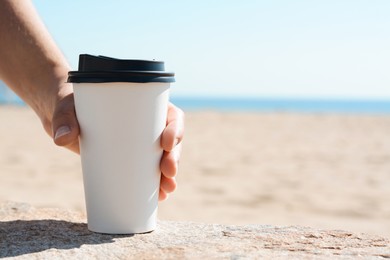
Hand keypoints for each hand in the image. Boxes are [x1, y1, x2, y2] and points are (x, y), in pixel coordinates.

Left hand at [50, 85, 183, 200]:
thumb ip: (64, 119)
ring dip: (169, 175)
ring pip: (164, 159)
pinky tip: (159, 196)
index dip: (176, 128)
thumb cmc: (70, 104)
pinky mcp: (129, 159)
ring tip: (166, 190)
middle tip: (168, 171)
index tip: (168, 143)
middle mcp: (147, 124)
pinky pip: (149, 172)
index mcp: (143, 105)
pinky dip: (156, 185)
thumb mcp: (67, 107)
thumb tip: (62, 140)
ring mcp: (139, 143)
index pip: (170, 115)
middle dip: (174, 157)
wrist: (63, 117)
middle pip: (171, 141)